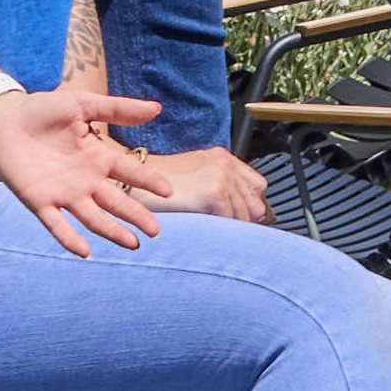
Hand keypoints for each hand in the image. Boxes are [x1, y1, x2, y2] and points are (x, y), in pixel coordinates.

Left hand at [0, 82, 165, 257]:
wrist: (2, 120)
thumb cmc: (42, 111)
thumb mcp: (81, 105)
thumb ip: (117, 109)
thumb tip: (157, 109)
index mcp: (97, 158)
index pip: (129, 172)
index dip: (149, 181)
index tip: (168, 192)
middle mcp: (85, 181)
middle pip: (116, 201)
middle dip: (136, 215)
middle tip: (155, 230)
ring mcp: (64, 194)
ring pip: (93, 218)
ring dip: (113, 231)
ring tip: (133, 243)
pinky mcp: (40, 202)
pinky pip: (57, 224)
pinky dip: (70, 238)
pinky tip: (84, 251)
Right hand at [117, 120, 273, 227]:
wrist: (132, 183)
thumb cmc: (156, 186)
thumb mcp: (192, 177)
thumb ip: (217, 187)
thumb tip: (240, 213)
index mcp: (222, 158)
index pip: (258, 187)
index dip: (249, 205)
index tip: (240, 218)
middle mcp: (225, 164)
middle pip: (256, 203)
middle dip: (244, 219)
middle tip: (226, 230)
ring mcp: (221, 177)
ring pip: (245, 216)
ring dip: (231, 228)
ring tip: (212, 232)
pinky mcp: (214, 192)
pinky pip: (231, 221)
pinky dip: (221, 230)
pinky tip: (205, 230)